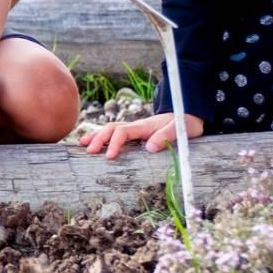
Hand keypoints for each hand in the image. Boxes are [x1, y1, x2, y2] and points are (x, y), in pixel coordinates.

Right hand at [81, 111, 204, 160]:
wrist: (189, 115)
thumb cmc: (186, 124)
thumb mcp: (180, 130)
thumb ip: (166, 136)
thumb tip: (150, 148)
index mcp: (145, 126)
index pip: (123, 131)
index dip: (114, 143)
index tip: (109, 156)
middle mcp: (137, 125)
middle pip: (112, 128)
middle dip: (99, 138)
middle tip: (89, 151)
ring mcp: (136, 128)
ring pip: (111, 129)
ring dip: (97, 135)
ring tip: (83, 144)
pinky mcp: (137, 133)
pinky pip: (117, 133)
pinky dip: (104, 136)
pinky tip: (96, 142)